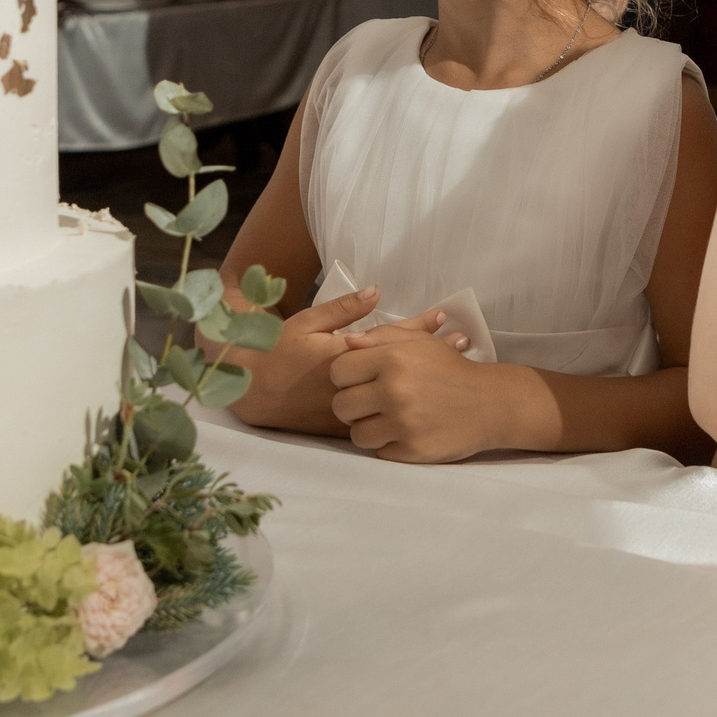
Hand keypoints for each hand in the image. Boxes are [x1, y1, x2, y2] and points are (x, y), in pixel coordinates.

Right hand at [230, 285, 446, 432]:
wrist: (251, 391)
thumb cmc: (276, 351)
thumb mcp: (307, 322)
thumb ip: (343, 309)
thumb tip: (376, 291)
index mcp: (346, 356)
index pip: (391, 339)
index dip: (420, 328)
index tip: (445, 317)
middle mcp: (354, 383)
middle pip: (402, 366)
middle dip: (434, 353)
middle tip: (464, 343)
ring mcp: (351, 407)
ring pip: (396, 391)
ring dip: (424, 378)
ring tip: (454, 368)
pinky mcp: (344, 426)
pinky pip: (382, 413)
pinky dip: (403, 402)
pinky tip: (421, 399)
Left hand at [330, 320, 504, 462]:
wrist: (489, 403)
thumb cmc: (450, 369)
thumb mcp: (419, 342)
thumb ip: (380, 336)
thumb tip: (346, 342)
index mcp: (392, 359)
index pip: (338, 371)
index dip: (346, 376)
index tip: (359, 379)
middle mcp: (395, 391)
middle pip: (342, 405)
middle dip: (352, 405)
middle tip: (370, 403)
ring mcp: (403, 424)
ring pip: (357, 434)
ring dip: (367, 428)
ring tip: (385, 420)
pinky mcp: (412, 450)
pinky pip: (379, 452)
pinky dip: (388, 445)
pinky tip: (403, 433)